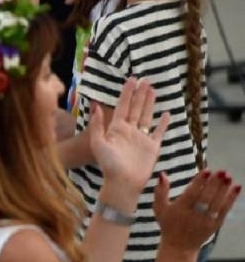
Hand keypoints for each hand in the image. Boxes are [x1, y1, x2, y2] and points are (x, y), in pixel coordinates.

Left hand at [88, 78, 168, 202]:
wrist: (123, 183)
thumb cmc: (108, 165)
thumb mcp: (97, 143)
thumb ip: (97, 125)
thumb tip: (95, 105)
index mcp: (116, 128)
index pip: (123, 105)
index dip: (127, 92)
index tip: (131, 79)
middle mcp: (129, 131)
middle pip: (136, 107)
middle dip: (140, 93)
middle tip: (145, 79)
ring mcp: (141, 138)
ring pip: (147, 115)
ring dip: (150, 103)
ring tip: (153, 89)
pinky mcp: (152, 146)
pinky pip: (159, 132)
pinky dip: (163, 123)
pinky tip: (166, 114)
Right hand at [155, 170, 239, 252]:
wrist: (179, 246)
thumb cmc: (168, 224)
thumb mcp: (159, 208)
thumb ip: (160, 191)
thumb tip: (162, 174)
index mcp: (180, 209)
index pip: (191, 193)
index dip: (200, 182)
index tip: (207, 171)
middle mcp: (193, 215)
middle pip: (206, 197)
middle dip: (214, 184)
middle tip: (222, 171)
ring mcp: (206, 220)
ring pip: (217, 202)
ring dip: (224, 189)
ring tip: (228, 177)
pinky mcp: (215, 225)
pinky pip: (225, 209)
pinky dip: (231, 198)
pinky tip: (237, 187)